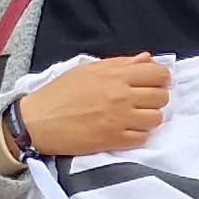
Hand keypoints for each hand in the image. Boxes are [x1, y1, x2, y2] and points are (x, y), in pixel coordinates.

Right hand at [17, 56, 170, 157]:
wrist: (36, 121)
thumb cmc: (59, 93)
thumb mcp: (87, 70)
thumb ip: (120, 64)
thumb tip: (146, 59)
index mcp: (116, 75)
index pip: (159, 74)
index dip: (158, 79)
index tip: (149, 84)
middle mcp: (122, 96)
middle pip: (161, 97)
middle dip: (154, 99)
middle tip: (139, 102)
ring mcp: (119, 119)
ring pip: (156, 118)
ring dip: (147, 118)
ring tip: (132, 117)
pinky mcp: (113, 140)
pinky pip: (142, 138)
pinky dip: (137, 135)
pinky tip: (124, 130)